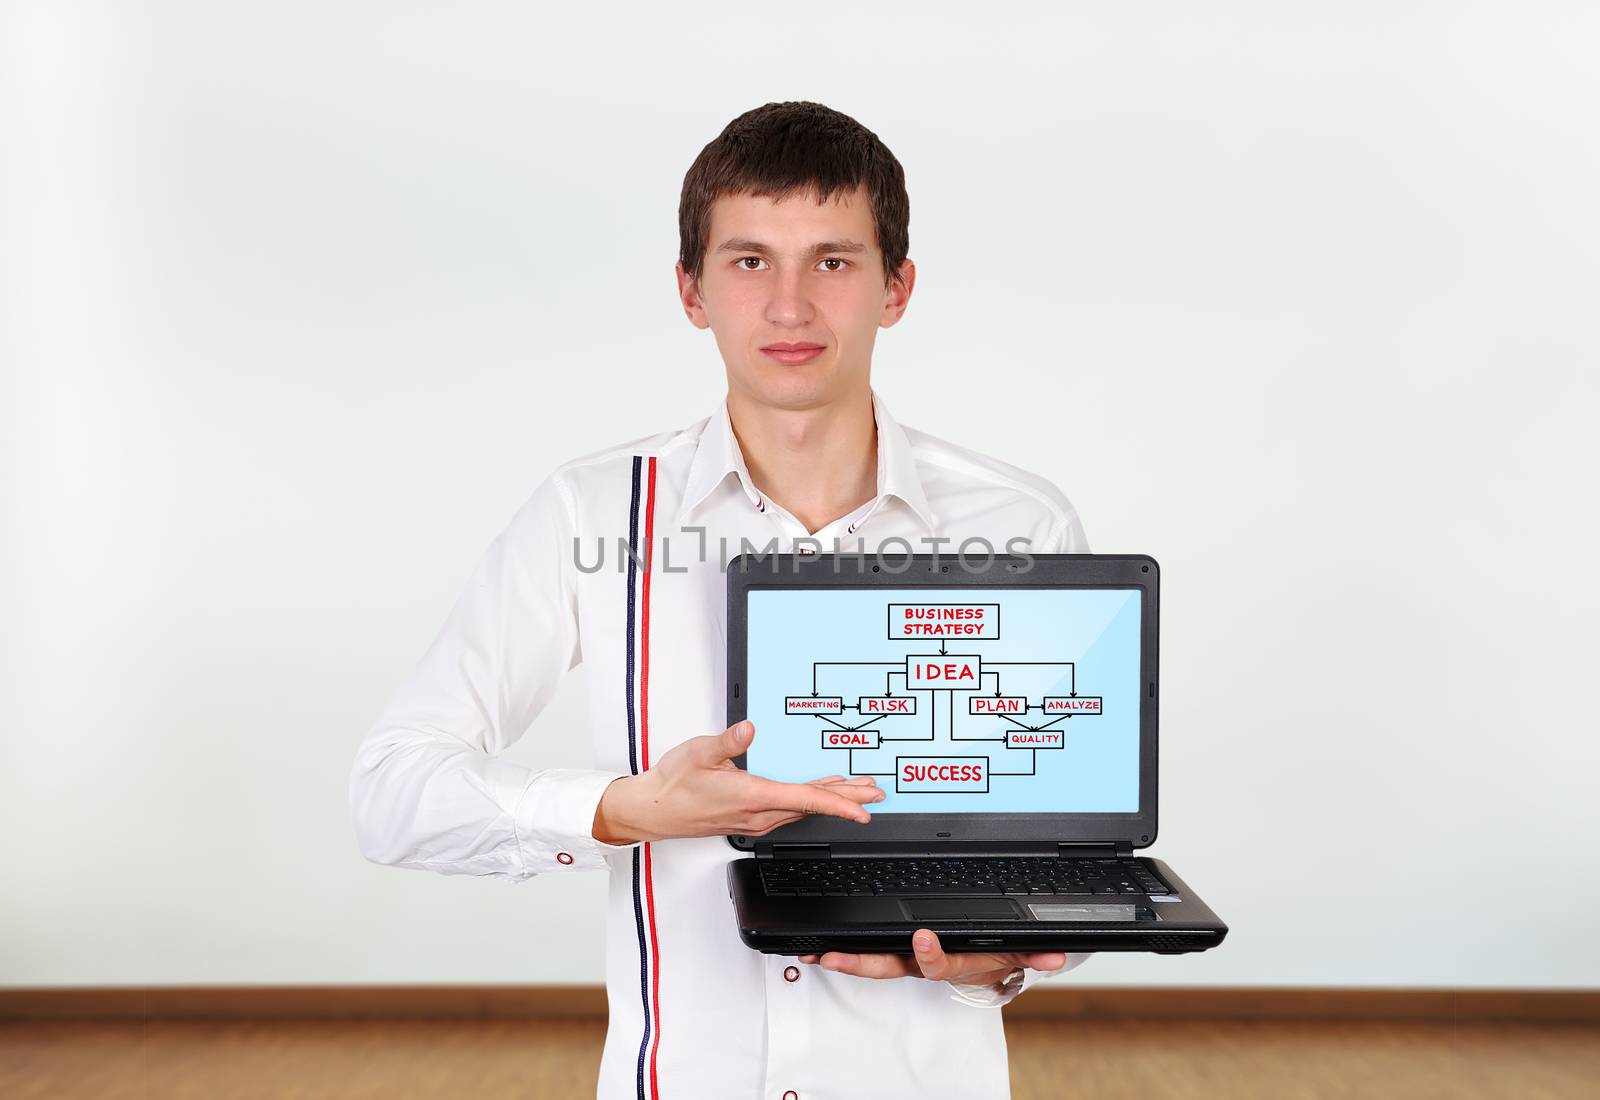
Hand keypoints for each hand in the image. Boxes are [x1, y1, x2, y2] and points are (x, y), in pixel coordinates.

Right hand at [592, 720, 885, 843]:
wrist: (654, 811)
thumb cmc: (674, 783)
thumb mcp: (698, 753)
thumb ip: (727, 741)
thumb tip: (749, 729)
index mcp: (752, 796)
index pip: (805, 800)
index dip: (838, 804)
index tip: (863, 810)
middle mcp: (759, 814)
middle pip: (812, 806)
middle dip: (847, 800)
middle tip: (876, 795)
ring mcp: (755, 820)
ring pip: (802, 810)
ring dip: (831, 800)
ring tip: (856, 792)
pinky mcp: (750, 819)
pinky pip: (789, 812)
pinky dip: (810, 802)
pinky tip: (818, 796)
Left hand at [799, 928, 1066, 991]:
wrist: (984, 964)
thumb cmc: (994, 955)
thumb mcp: (1014, 954)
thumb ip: (1032, 953)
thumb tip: (1055, 955)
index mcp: (951, 963)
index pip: (937, 963)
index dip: (929, 954)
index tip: (922, 937)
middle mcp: (922, 963)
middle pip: (888, 966)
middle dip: (859, 963)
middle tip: (833, 956)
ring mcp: (905, 958)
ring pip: (871, 960)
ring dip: (842, 957)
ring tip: (814, 952)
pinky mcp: (894, 950)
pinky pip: (867, 951)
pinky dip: (843, 950)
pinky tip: (818, 947)